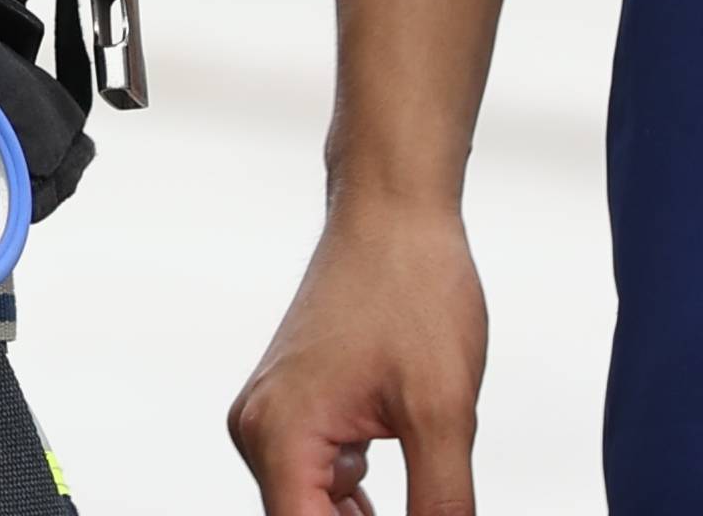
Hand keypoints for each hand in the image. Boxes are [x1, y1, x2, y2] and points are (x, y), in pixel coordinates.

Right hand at [225, 198, 487, 515]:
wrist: (395, 216)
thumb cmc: (409, 286)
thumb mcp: (442, 414)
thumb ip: (441, 506)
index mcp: (279, 433)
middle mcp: (260, 427)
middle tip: (431, 509)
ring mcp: (273, 413)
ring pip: (313, 505)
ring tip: (422, 498)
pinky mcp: (295, 403)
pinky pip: (317, 476)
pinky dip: (355, 496)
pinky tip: (397, 491)